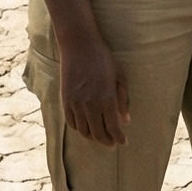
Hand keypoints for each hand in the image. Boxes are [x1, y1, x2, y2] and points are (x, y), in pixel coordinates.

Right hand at [60, 33, 129, 147]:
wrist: (79, 46)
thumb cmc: (103, 59)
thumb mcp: (119, 77)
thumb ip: (122, 100)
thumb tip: (126, 121)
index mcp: (106, 98)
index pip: (113, 127)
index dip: (119, 138)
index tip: (124, 142)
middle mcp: (90, 104)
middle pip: (98, 133)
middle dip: (107, 141)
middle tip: (113, 144)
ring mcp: (76, 103)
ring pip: (84, 131)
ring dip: (93, 137)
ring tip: (100, 137)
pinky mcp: (65, 100)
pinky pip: (72, 122)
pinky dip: (80, 129)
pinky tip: (86, 128)